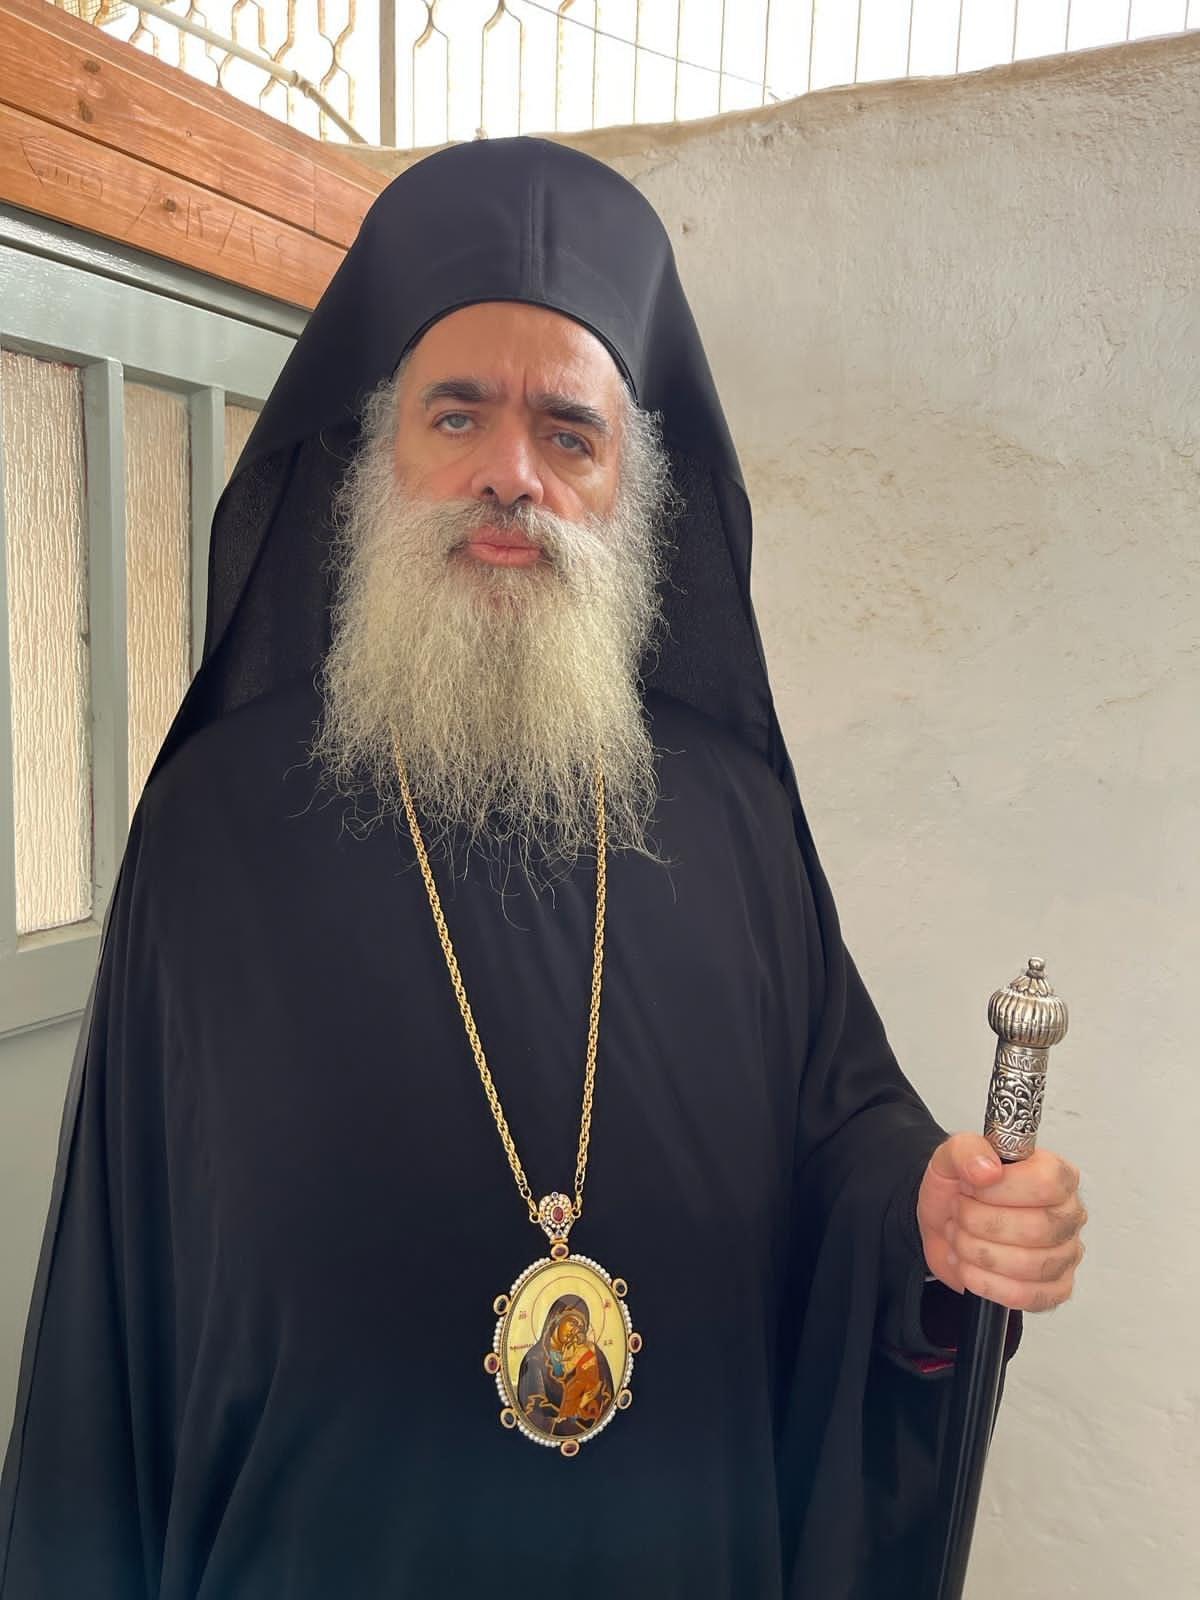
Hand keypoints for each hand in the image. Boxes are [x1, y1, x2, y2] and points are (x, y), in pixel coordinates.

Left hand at [917, 1133, 1086, 1312]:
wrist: (945, 1225)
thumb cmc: (958, 1190)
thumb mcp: (951, 1156)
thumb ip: (968, 1150)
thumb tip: (989, 1168)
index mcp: (1056, 1175)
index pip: (1048, 1183)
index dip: (1002, 1189)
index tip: (972, 1186)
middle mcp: (1068, 1215)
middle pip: (1037, 1229)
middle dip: (980, 1223)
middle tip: (959, 1212)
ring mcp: (1065, 1255)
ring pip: (1029, 1266)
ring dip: (977, 1252)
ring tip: (961, 1236)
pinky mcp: (1054, 1289)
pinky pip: (1026, 1296)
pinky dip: (986, 1283)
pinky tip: (969, 1265)